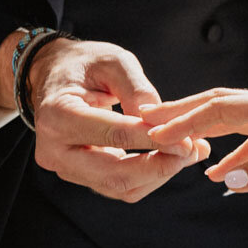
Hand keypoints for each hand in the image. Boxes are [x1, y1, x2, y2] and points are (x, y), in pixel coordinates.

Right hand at [24, 40, 209, 199]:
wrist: (55, 76)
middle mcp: (55, 149)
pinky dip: (148, 176)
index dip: (153, 140)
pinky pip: (118, 185)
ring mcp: (65, 167)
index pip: (112, 135)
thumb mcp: (113, 61)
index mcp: (58, 115)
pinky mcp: (79, 175)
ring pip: (119, 187)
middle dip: (158, 167)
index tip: (187, 140)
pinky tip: (170, 157)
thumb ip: (137, 89)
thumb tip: (161, 122)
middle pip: (114, 175)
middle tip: (192, 152)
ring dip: (158, 174)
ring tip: (189, 152)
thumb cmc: (84, 64)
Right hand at [140, 87, 247, 196]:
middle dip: (181, 114)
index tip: (154, 131)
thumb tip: (227, 179)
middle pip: (218, 107)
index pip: (219, 109)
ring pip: (231, 124)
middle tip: (146, 122)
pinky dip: (229, 156)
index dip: (184, 120)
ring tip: (170, 141)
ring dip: (200, 132)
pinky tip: (218, 173)